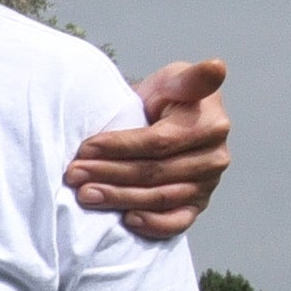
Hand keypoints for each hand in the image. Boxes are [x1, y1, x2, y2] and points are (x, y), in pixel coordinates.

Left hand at [68, 59, 231, 238]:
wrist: (171, 123)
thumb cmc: (168, 98)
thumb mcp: (175, 80)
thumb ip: (191, 78)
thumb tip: (217, 66)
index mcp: (211, 125)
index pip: (158, 142)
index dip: (119, 146)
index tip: (85, 148)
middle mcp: (215, 158)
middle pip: (154, 172)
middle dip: (109, 173)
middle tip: (73, 174)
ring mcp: (208, 184)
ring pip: (159, 197)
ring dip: (119, 198)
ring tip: (85, 195)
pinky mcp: (198, 205)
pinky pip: (177, 222)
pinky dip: (152, 224)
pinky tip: (125, 220)